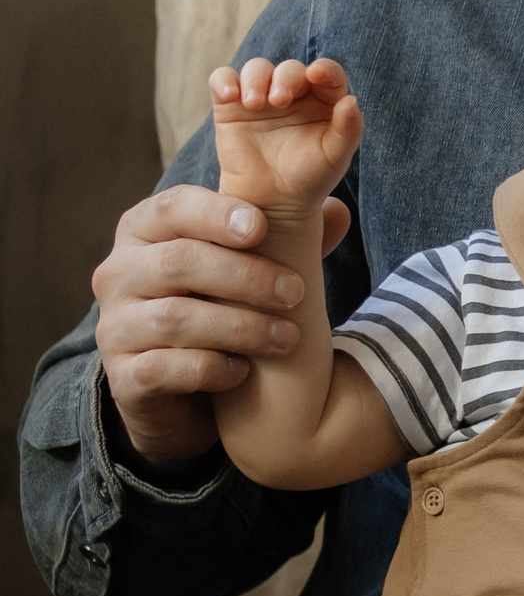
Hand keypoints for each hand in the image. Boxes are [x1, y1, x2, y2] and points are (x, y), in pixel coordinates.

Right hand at [92, 185, 351, 471]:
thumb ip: (291, 234)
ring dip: (241, 327)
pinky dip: (211, 369)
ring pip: (174, 318)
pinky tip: (243, 371)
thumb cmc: (222, 304)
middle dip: (246, 276)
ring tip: (289, 338)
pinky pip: (163, 369)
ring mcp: (114, 326)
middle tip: (296, 293)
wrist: (184, 388)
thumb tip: (337, 211)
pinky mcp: (122, 377)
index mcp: (144, 232)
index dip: (216, 213)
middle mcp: (118, 274)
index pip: (170, 207)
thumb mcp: (252, 263)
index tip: (261, 227)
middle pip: (178, 261)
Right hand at [211, 58, 363, 218]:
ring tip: (255, 104)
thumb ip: (348, 128)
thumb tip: (351, 100)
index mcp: (324, 100)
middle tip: (279, 101)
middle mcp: (294, 93)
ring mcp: (262, 97)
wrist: (273, 200)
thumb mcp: (335, 156)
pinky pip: (223, 79)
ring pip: (257, 68)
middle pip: (290, 69)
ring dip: (255, 78)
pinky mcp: (231, 105)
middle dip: (285, 78)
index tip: (316, 74)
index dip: (324, 69)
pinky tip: (230, 95)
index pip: (328, 74)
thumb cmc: (310, 176)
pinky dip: (224, 80)